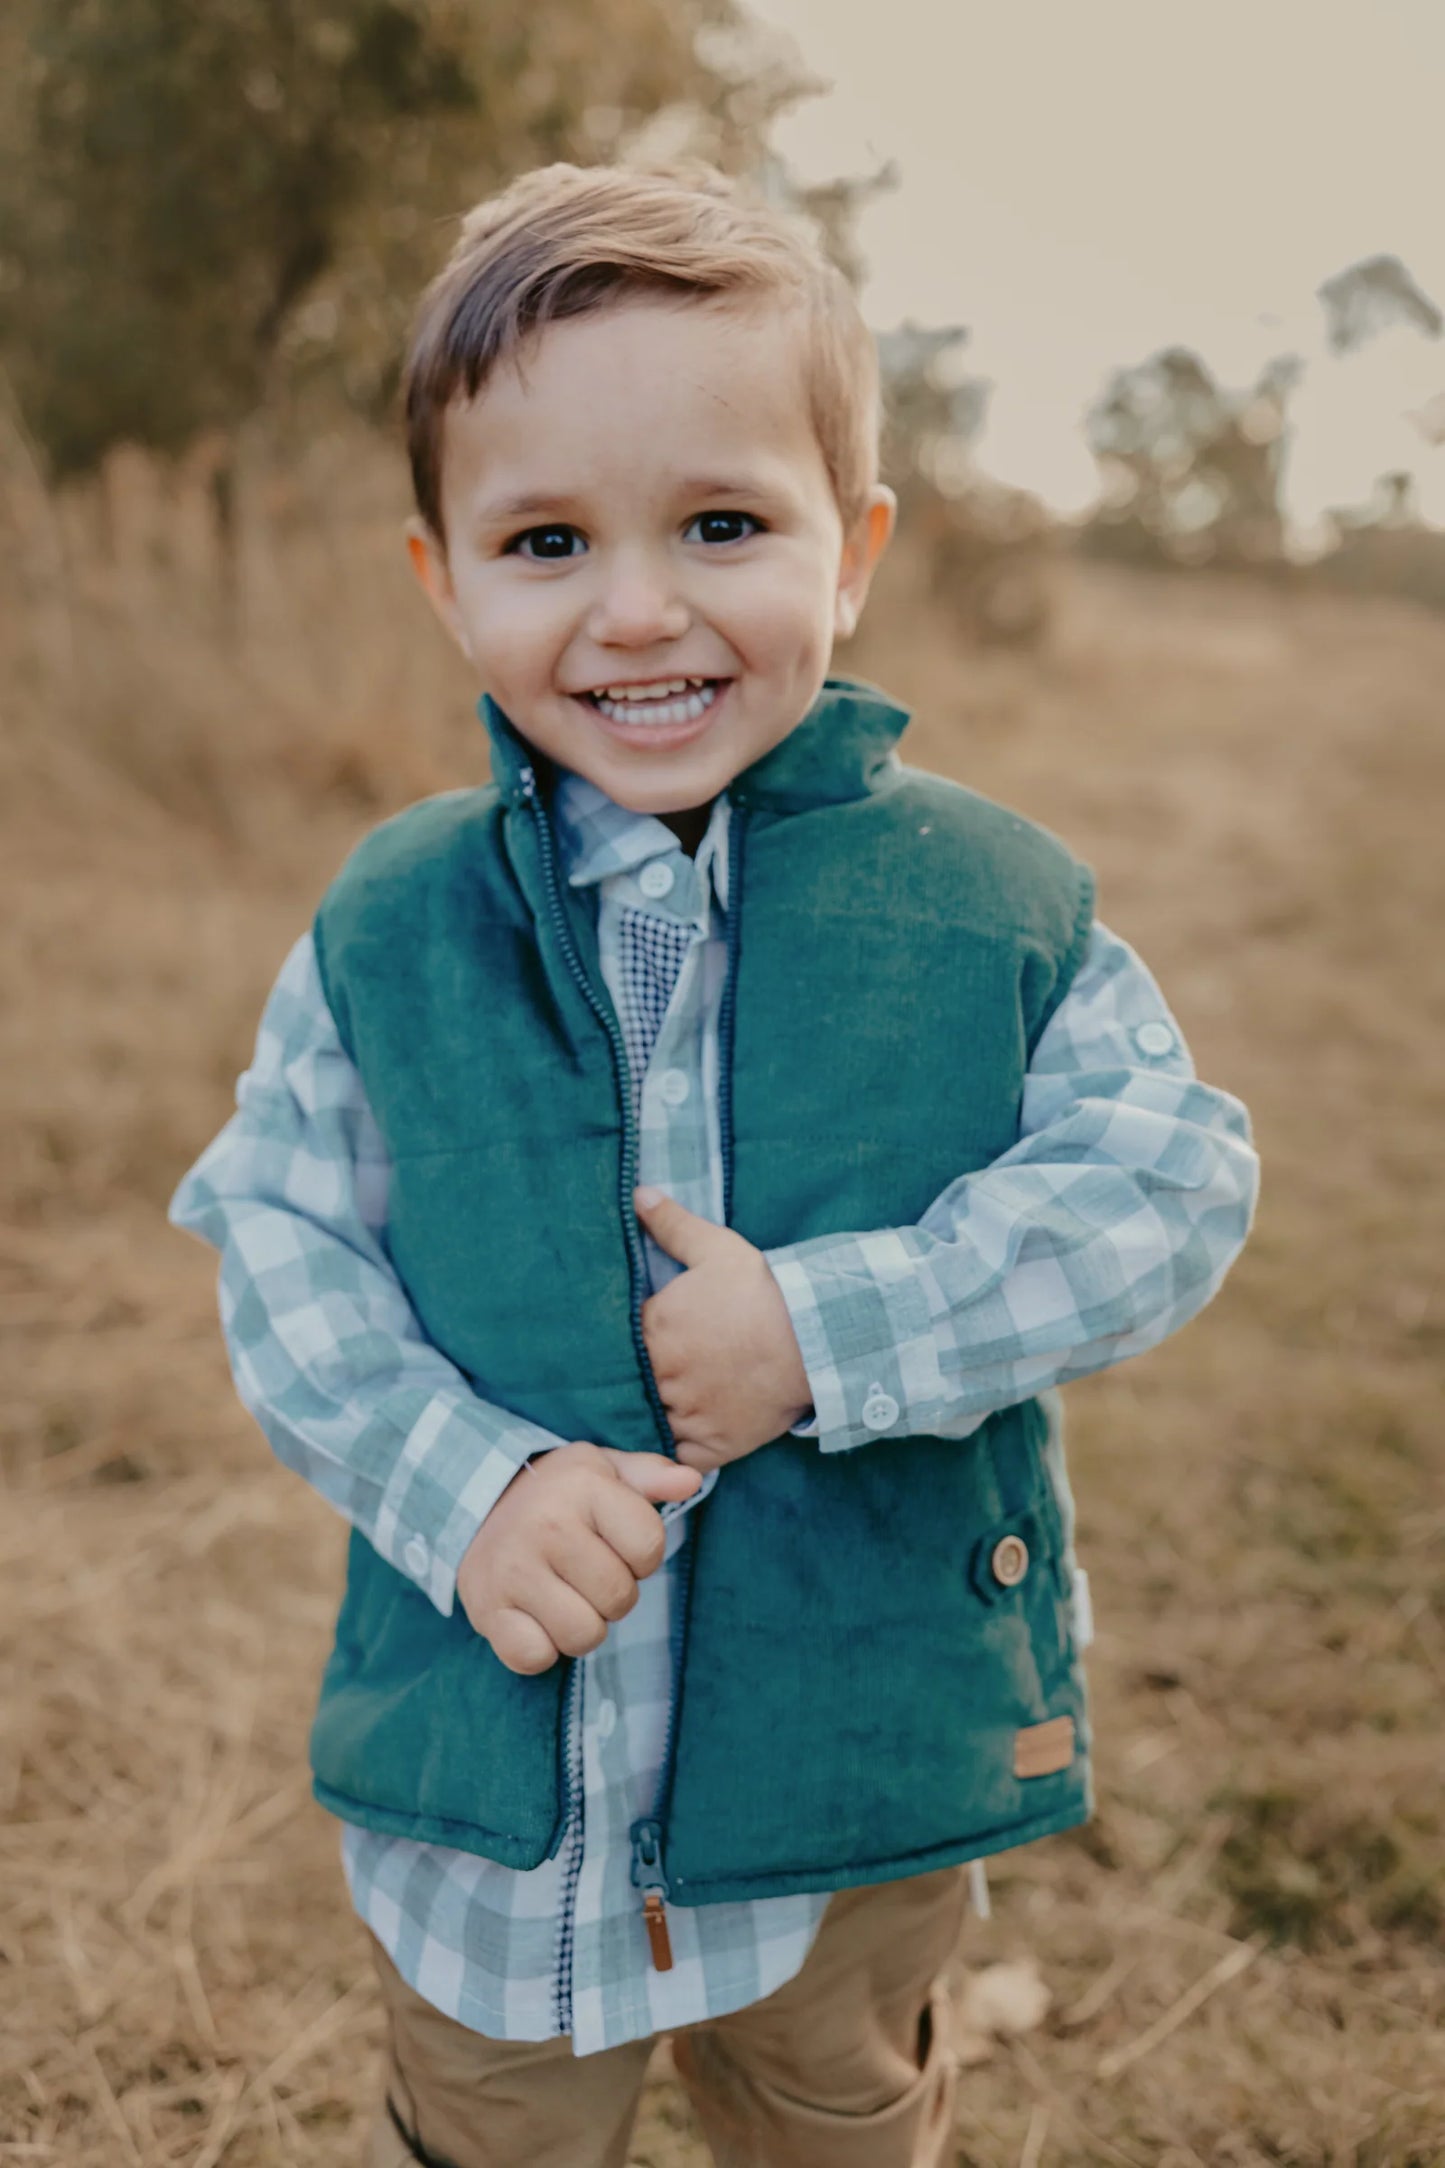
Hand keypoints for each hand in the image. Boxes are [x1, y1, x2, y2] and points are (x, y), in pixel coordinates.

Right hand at [456, 1442, 700, 1673]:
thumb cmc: (557, 1492)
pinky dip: (542, 1648)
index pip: (649, 1547)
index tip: (615, 1543)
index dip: (642, 1554)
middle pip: (619, 1599)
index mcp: (583, 1487)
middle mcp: (546, 1527)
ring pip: (583, 1635)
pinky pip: (535, 1658)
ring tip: (565, 1595)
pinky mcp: (487, 1610)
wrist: (477, 1501)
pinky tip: (535, 1616)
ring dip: (582, 1625)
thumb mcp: (602, 1469)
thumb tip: (690, 1481)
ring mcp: (512, 1571)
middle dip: (613, 1595)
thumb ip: (650, 1476)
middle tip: (587, 1573)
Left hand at [633, 1187, 813, 1473]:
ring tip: (631, 1414)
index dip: (609, 1345)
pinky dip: (667, 1452)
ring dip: (640, 1418)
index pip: (612, 1344)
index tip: (608, 1345)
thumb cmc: (762, 1292)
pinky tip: (661, 1443)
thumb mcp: (717, 1250)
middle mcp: (662, 1376)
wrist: (814, 1340)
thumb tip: (638, 1194)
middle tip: (608, 1383)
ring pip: (645, 1423)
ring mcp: (686, 1414)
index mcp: (654, 1329)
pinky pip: (673, 1457)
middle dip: (620, 1383)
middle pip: (624, 1387)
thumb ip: (672, 1225)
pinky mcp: (710, 1445)